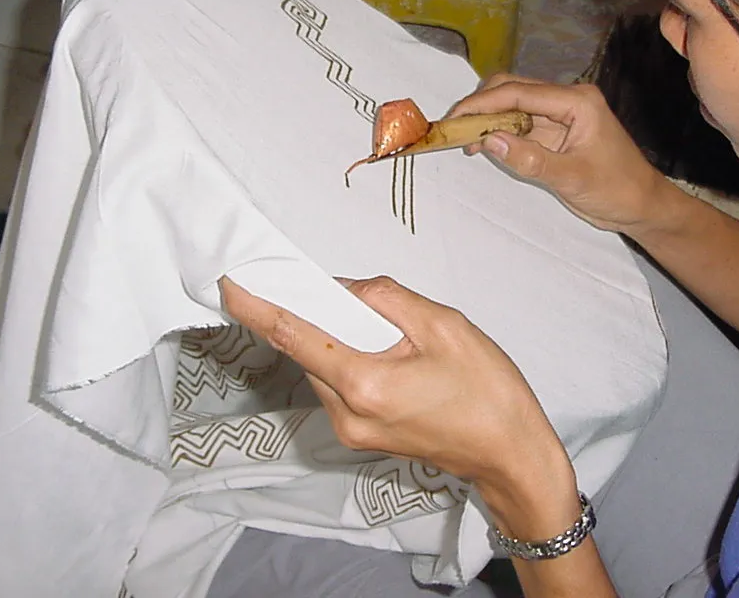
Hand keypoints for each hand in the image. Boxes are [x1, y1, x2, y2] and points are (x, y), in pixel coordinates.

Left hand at [218, 274, 572, 499]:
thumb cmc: (488, 392)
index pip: (294, 336)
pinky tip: (386, 351)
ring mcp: (352, 431)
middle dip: (315, 314)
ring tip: (388, 328)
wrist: (509, 454)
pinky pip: (339, 385)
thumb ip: (386, 300)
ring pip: (322, 368)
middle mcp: (347, 414)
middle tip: (339, 289)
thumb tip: (345, 288)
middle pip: (307, 351)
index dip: (257, 307)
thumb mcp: (444, 326)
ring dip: (335, 339)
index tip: (229, 284)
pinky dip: (348, 360)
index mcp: (365, 383)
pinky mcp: (362, 436)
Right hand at [449, 76, 671, 233]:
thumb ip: (531, 159)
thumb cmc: (618, 189)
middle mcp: (567, 100)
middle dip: (480, 106)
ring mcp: (560, 115)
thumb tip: (489, 141)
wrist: (642, 205)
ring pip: (513, 104)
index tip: (455, 118)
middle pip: (513, 89)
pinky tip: (482, 146)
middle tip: (452, 129)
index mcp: (577, 101)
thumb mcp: (573, 178)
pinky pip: (520, 123)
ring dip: (487, 118)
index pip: (520, 92)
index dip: (483, 103)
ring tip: (461, 139)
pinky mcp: (555, 131)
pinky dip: (498, 131)